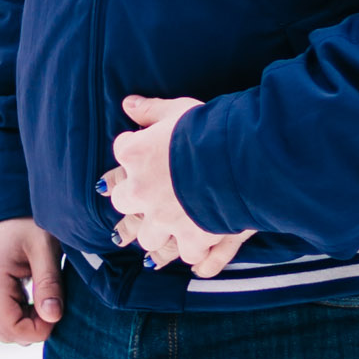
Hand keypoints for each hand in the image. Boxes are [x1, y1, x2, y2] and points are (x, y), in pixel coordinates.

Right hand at [0, 218, 64, 343]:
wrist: (9, 199)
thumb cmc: (29, 220)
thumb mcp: (45, 248)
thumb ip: (49, 283)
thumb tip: (53, 318)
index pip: (10, 327)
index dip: (37, 330)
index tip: (58, 314)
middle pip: (7, 330)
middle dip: (34, 326)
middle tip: (56, 303)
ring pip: (6, 323)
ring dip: (30, 318)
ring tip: (48, 293)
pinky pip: (4, 311)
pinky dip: (23, 309)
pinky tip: (38, 292)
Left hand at [104, 95, 255, 277]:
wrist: (237, 156)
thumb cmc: (208, 127)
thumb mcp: (178, 109)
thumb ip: (151, 109)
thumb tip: (128, 103)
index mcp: (136, 154)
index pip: (122, 151)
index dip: (131, 151)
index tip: (139, 151)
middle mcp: (142, 190)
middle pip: (123, 201)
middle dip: (132, 200)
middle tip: (145, 196)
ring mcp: (164, 219)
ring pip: (148, 237)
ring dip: (158, 233)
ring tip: (167, 229)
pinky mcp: (191, 238)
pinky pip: (186, 254)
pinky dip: (194, 253)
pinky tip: (197, 250)